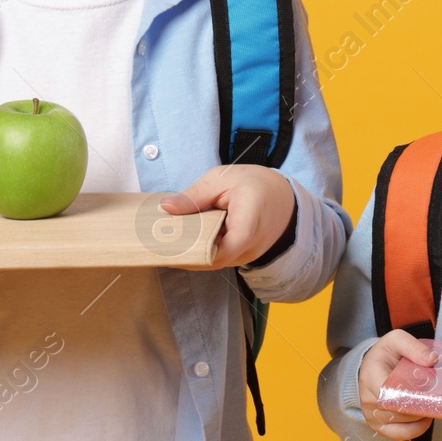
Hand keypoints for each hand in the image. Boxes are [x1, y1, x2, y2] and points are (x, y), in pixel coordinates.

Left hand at [157, 165, 295, 268]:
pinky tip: (187, 238)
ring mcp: (247, 256)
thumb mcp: (222, 178)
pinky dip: (202, 250)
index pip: (223, 250)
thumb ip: (194, 195)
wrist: (284, 197)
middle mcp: (251, 246)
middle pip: (212, 259)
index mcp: (250, 221)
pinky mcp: (241, 257)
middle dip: (185, 251)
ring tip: (170, 236)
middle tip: (158, 240)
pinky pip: (218, 258)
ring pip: (213, 261)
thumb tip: (166, 207)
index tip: (169, 244)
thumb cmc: (255, 184)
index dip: (194, 252)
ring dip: (192, 251)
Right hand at [357, 330, 437, 440]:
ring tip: (431, 404)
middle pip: (399, 411)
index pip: (391, 393)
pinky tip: (424, 417)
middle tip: (436, 397)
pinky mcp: (379, 427)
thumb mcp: (396, 340)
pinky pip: (399, 435)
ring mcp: (372, 416)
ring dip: (420, 417)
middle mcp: (368, 400)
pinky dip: (416, 429)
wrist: (370, 367)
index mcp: (371, 377)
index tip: (428, 389)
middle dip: (421, 405)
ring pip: (402, 425)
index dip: (412, 394)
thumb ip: (413, 347)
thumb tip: (432, 360)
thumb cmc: (384, 354)